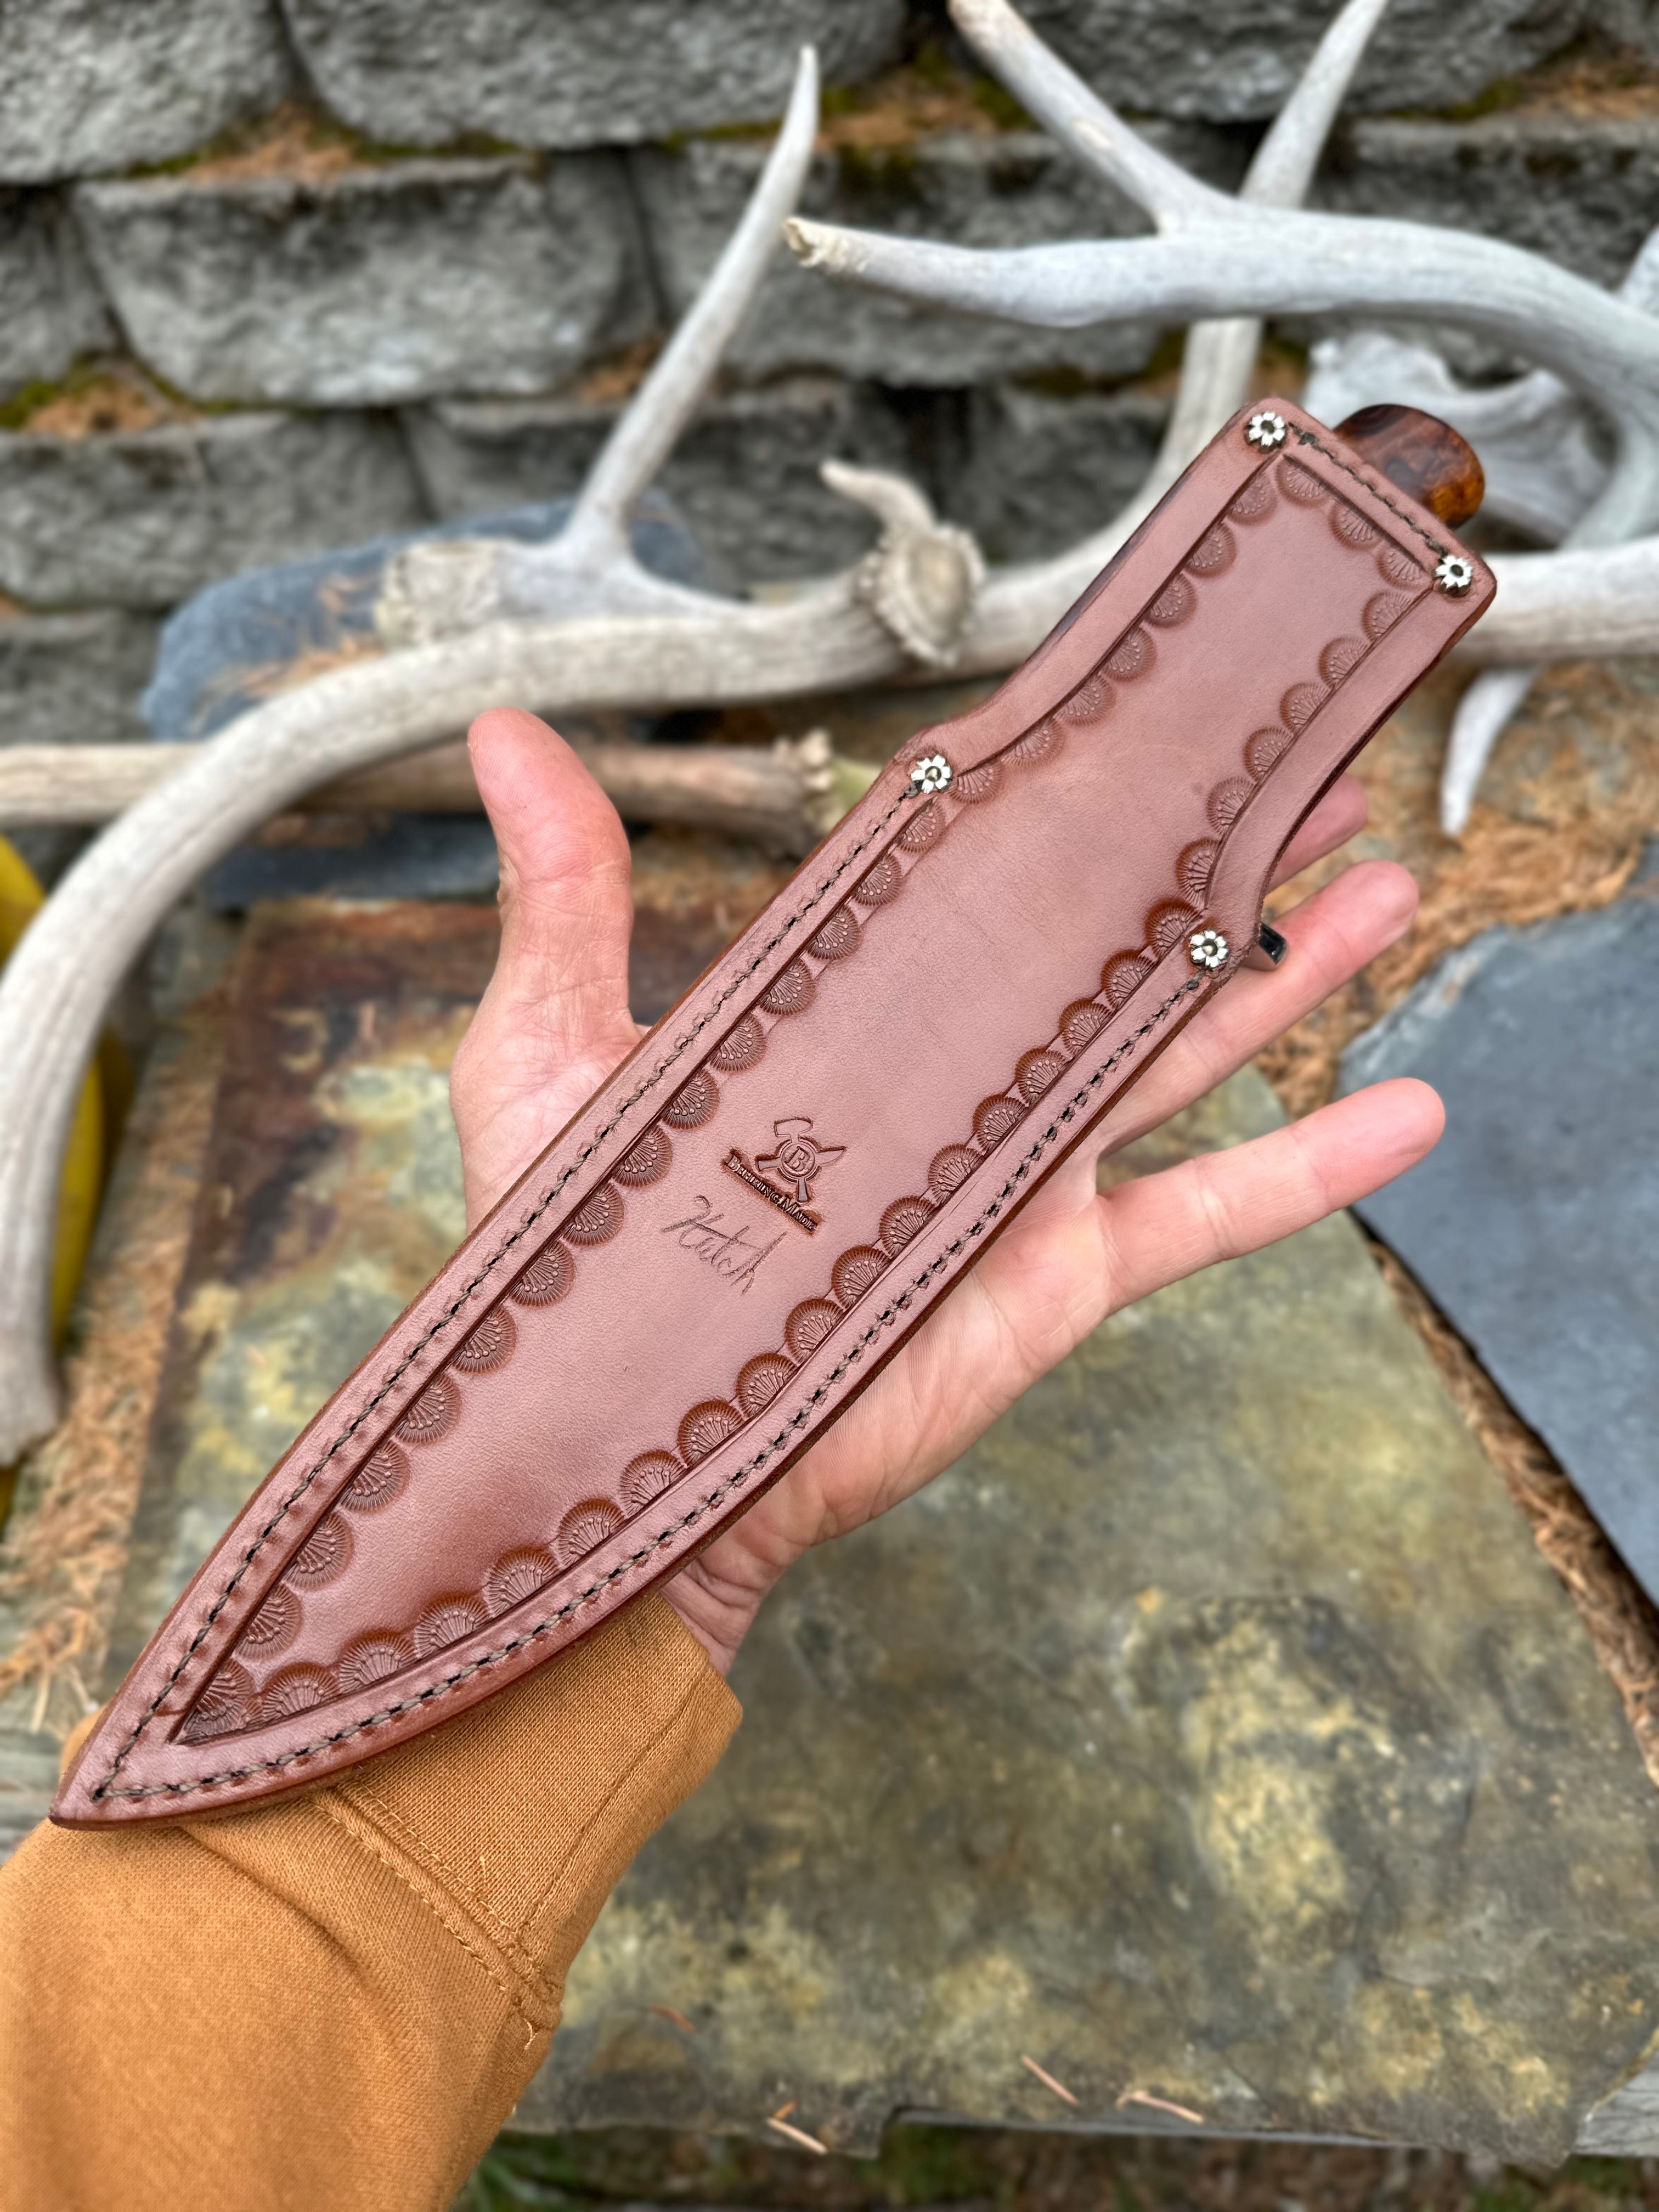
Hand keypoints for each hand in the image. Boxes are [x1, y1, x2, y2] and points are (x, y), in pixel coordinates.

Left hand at [451, 709, 1439, 1674]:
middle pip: (1112, 935)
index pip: (977, 868)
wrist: (629, 1448)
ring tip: (1390, 879)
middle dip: (1215, 852)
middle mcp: (955, 1067)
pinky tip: (1411, 1110)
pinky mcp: (1060, 1270)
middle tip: (1309, 764)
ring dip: (1292, 966)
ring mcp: (1022, 1170)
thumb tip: (503, 731)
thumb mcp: (553, 1046)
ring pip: (1184, 1041)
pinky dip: (1314, 1167)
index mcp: (854, 1004)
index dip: (1065, 787)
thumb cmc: (571, 1254)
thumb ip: (565, 896)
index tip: (1142, 710)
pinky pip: (1209, 1208)